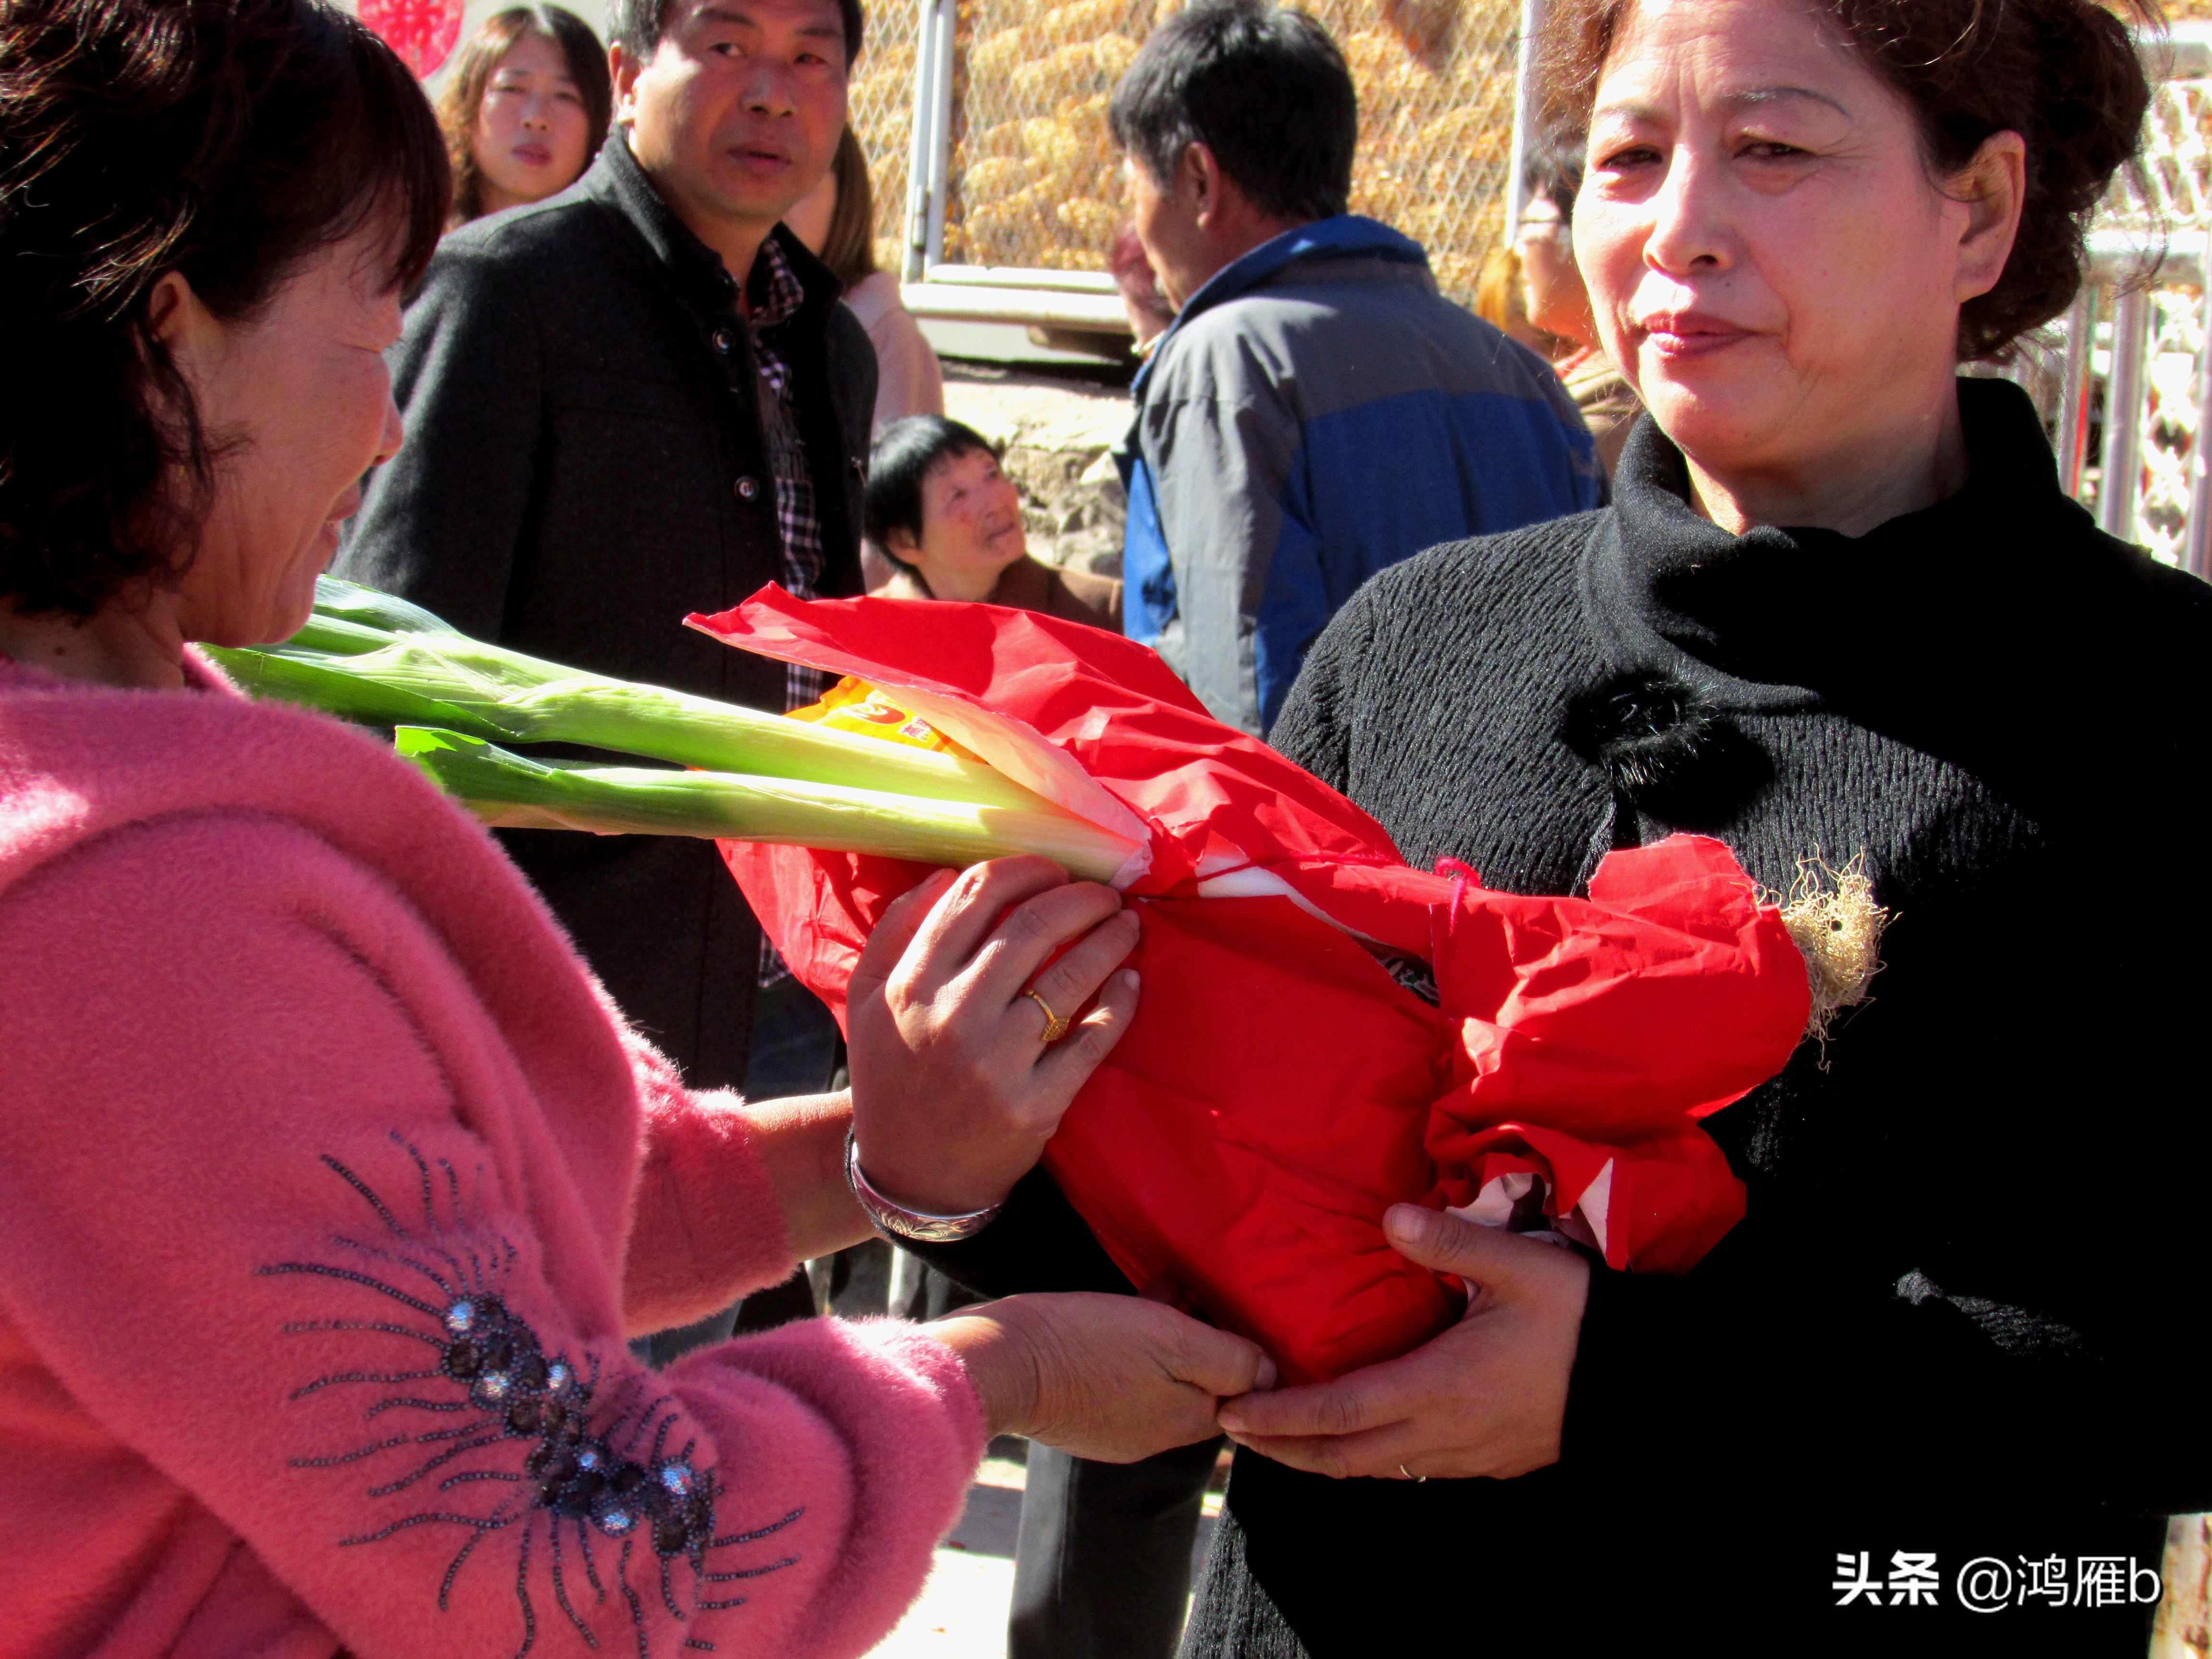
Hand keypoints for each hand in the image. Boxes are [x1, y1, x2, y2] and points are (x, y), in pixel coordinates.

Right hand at [846, 857, 1140, 1214]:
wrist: (912, 1176)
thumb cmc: (894, 1076)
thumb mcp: (868, 1000)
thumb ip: (896, 931)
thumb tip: (948, 874)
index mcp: (911, 986)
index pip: (977, 898)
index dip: (1024, 870)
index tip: (1052, 871)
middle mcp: (954, 1018)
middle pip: (1032, 927)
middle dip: (1080, 898)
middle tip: (1103, 894)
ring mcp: (999, 1063)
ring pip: (1070, 977)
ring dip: (1109, 939)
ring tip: (1125, 924)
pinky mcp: (1038, 1103)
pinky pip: (1093, 1039)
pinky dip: (1120, 1001)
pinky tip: (1130, 978)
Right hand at [929, 1292, 1275, 1462]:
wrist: (1000, 1364)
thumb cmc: (1090, 1344)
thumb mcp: (1173, 1340)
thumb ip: (1228, 1360)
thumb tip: (1269, 1374)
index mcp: (1187, 1421)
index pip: (1241, 1392)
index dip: (1240, 1348)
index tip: (1229, 1309)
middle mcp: (1157, 1435)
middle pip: (1201, 1384)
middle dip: (1204, 1340)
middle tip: (1194, 1292)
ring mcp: (1118, 1430)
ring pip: (1163, 1379)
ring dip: (1168, 1339)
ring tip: (1160, 1291)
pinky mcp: (1084, 1416)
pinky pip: (1126, 1380)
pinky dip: (1133, 1349)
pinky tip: (1121, 1311)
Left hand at [1214, 1204, 1589, 1480]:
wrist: (1648, 1381)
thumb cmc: (1579, 1319)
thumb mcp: (1519, 1267)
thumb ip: (1451, 1244)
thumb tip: (1390, 1216)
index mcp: (1439, 1387)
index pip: (1340, 1412)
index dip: (1282, 1417)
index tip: (1235, 1412)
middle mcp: (1443, 1434)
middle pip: (1344, 1457)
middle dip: (1285, 1449)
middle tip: (1235, 1434)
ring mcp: (1465, 1456)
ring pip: (1376, 1471)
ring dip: (1323, 1458)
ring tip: (1282, 1440)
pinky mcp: (1487, 1463)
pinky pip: (1411, 1470)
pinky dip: (1368, 1460)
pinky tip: (1357, 1439)